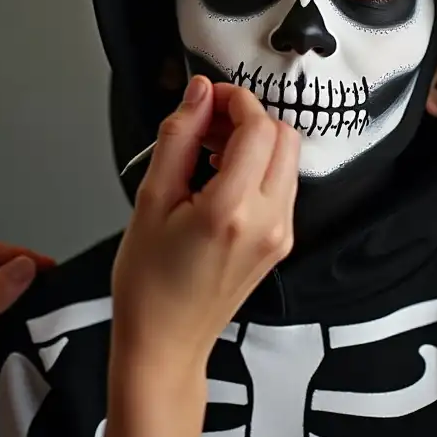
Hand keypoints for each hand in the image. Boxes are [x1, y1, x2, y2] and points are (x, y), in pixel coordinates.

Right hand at [104, 76, 298, 436]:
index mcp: (232, 209)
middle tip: (206, 124)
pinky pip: (282, 186)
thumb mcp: (150, 199)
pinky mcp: (281, 243)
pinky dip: (257, 169)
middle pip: (284, 136)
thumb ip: (177, 137)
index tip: (208, 98)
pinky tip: (218, 181)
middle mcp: (268, 221)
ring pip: (287, 159)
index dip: (234, 99)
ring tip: (206, 155)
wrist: (165, 341)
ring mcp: (281, 234)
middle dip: (247, 118)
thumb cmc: (149, 284)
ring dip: (254, 143)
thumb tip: (197, 95)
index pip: (258, 126)